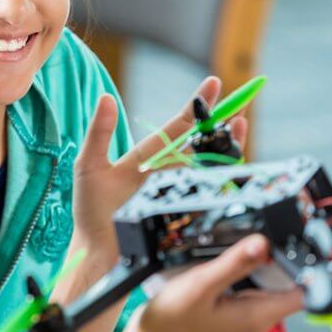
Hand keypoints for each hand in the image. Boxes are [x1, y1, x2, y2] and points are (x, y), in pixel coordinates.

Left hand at [71, 76, 247, 247]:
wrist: (97, 249)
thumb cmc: (91, 208)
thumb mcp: (90, 164)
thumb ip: (99, 132)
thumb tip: (106, 98)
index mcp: (149, 155)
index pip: (178, 125)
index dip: (197, 104)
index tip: (213, 82)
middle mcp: (168, 169)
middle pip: (202, 141)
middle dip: (223, 121)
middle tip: (241, 102)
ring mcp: (178, 189)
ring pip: (211, 162)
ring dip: (229, 144)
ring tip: (240, 124)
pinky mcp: (185, 210)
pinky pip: (210, 191)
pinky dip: (225, 177)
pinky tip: (234, 164)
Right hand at [107, 235, 303, 331]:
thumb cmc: (173, 320)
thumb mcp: (203, 283)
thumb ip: (235, 262)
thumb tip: (264, 242)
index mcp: (259, 313)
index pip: (305, 290)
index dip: (306, 265)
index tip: (296, 241)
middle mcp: (258, 316)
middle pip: (289, 282)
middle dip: (281, 257)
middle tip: (263, 237)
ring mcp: (247, 313)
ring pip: (270, 281)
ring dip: (261, 263)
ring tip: (242, 248)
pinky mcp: (235, 307)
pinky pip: (252, 284)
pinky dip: (246, 270)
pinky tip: (229, 262)